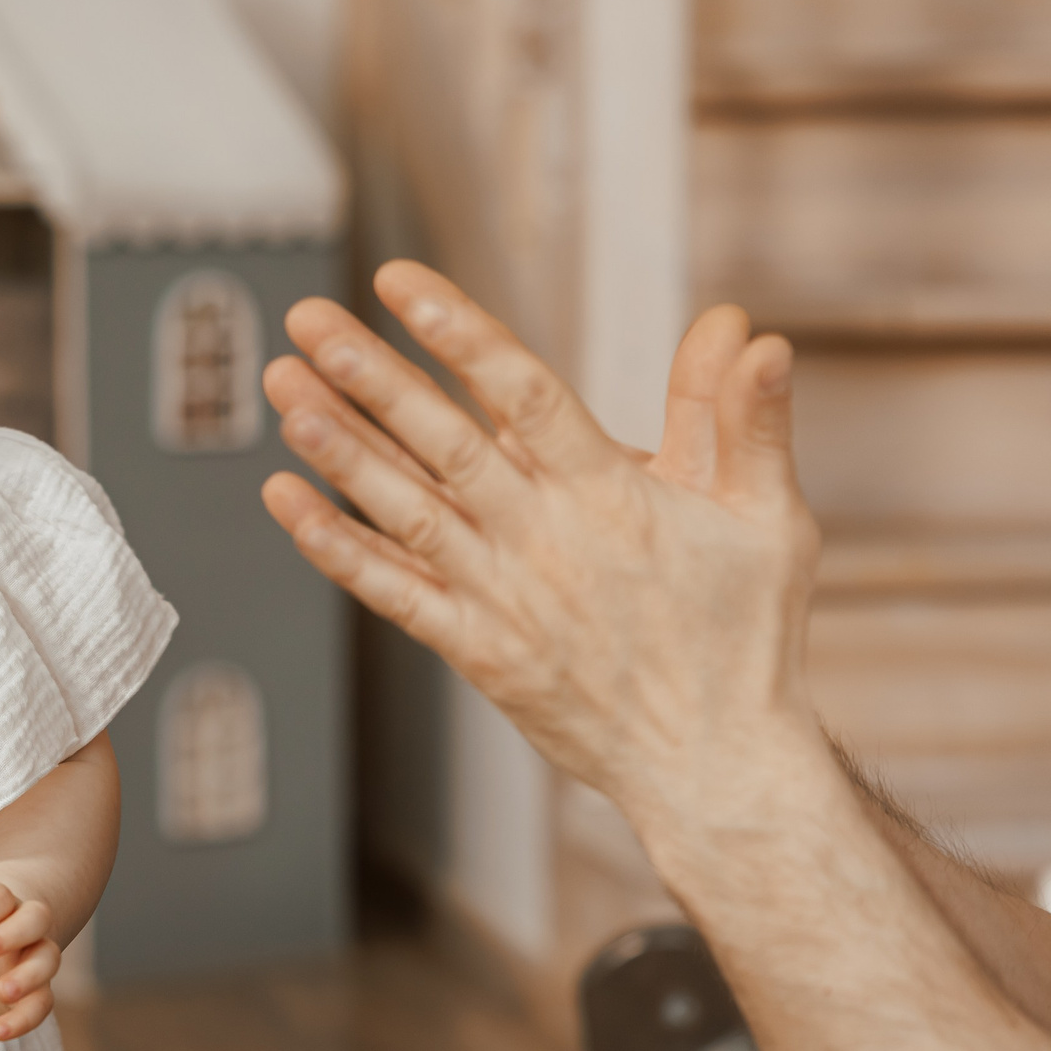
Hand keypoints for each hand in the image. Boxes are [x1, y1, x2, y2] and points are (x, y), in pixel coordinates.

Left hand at [258, 261, 826, 841]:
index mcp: (611, 497)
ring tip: (283, 389)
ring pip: (406, 510)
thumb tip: (749, 329)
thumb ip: (743, 419)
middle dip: (371, 376)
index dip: (461, 333)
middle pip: (444, 443)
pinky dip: (336, 548)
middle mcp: (545, 541)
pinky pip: (394, 592)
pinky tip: (285, 499)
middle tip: (309, 320)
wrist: (715, 768)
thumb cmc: (745, 639)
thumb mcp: (767, 519)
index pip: (525, 394)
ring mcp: (503, 598)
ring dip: (339, 449)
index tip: (401, 283)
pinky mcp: (477, 650)